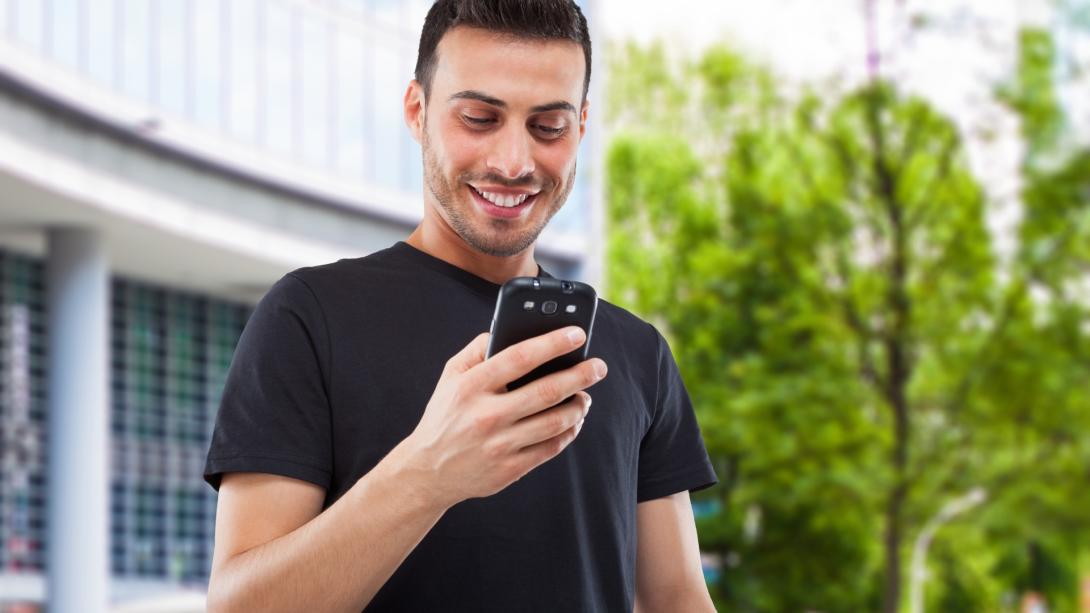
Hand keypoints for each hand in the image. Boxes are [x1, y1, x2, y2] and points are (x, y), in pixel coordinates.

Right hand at [394, 326, 606, 507]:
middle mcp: (486, 415)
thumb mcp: (450, 376)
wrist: (428, 472)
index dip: (553, 343)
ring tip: (585, 396)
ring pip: (555, 422)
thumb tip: (509, 329)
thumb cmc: (445, 415)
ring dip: (579, 406)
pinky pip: (551, 448)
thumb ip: (477, 349)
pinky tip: (574, 420)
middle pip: (547, 391)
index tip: (578, 334)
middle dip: (580, 375)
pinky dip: (569, 432)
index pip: (520, 357)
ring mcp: (499, 445)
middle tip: (599, 367)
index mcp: (471, 386)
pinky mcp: (510, 469)